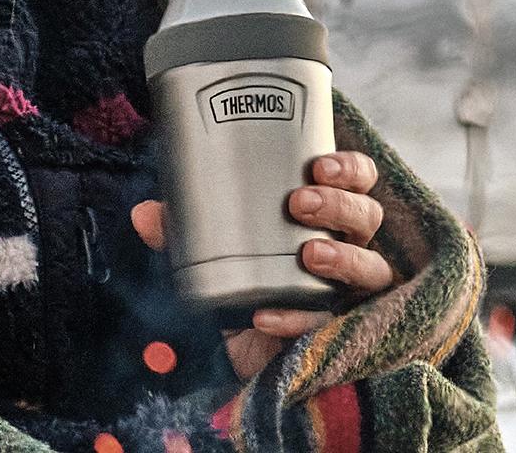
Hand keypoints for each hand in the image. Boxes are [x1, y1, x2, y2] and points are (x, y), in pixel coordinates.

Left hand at [130, 151, 392, 378]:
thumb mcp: (211, 249)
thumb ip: (184, 231)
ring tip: (310, 253)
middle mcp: (348, 247)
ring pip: (371, 267)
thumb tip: (144, 213)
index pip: (357, 180)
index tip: (319, 164)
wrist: (242, 352)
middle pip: (367, 216)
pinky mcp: (337, 336)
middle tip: (300, 202)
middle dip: (339, 204)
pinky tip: (266, 316)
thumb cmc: (242, 281)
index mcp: (325, 215)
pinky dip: (297, 320)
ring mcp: (349, 292)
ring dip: (342, 256)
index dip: (349, 168)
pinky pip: (331, 327)